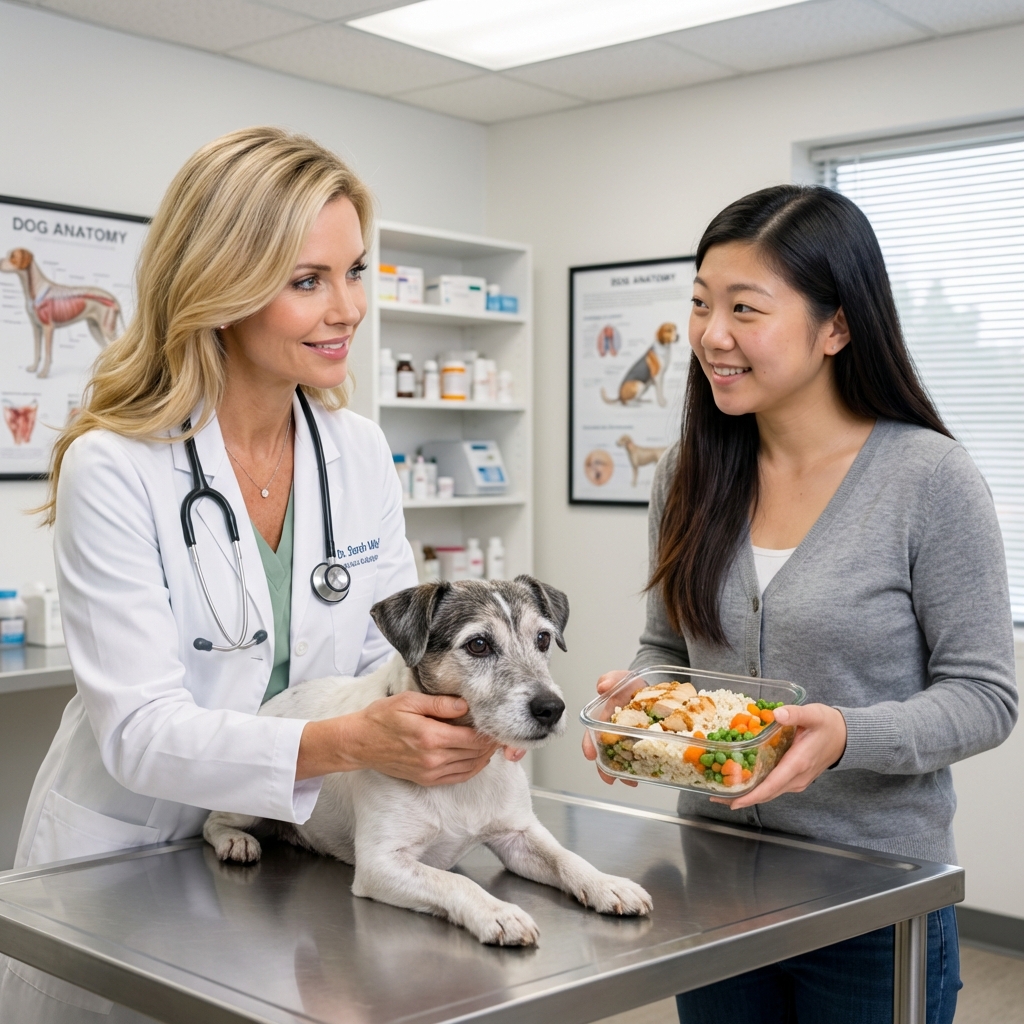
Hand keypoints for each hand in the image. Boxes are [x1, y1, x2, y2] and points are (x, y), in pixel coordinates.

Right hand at [297, 691, 498, 785]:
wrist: (360, 743)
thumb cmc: (381, 718)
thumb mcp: (409, 701)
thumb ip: (439, 703)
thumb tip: (465, 705)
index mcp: (430, 736)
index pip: (472, 738)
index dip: (488, 732)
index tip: (496, 722)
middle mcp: (432, 758)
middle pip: (475, 754)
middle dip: (490, 743)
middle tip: (499, 731)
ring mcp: (430, 772)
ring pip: (470, 767)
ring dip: (484, 756)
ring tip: (490, 742)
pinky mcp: (426, 779)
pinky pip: (458, 777)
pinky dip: (472, 768)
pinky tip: (476, 757)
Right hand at [581, 670, 637, 786]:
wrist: (654, 688)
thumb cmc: (633, 686)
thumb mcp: (622, 678)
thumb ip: (611, 679)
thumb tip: (602, 686)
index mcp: (606, 716)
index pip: (593, 731)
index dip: (589, 743)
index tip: (590, 754)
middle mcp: (615, 730)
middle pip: (606, 751)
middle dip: (605, 766)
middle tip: (609, 778)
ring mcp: (630, 738)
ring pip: (623, 758)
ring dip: (624, 771)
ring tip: (630, 780)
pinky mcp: (645, 743)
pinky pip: (642, 757)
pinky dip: (643, 766)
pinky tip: (646, 773)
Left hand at [711, 703, 846, 810]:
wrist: (847, 736)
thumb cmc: (829, 725)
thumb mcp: (813, 714)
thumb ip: (795, 714)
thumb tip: (778, 714)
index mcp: (798, 763)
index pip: (771, 786)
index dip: (751, 796)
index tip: (733, 802)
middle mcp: (797, 777)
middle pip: (766, 794)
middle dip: (741, 798)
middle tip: (716, 796)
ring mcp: (798, 780)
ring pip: (770, 793)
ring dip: (748, 794)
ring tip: (724, 792)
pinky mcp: (796, 778)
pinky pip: (775, 787)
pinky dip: (758, 789)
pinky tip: (745, 783)